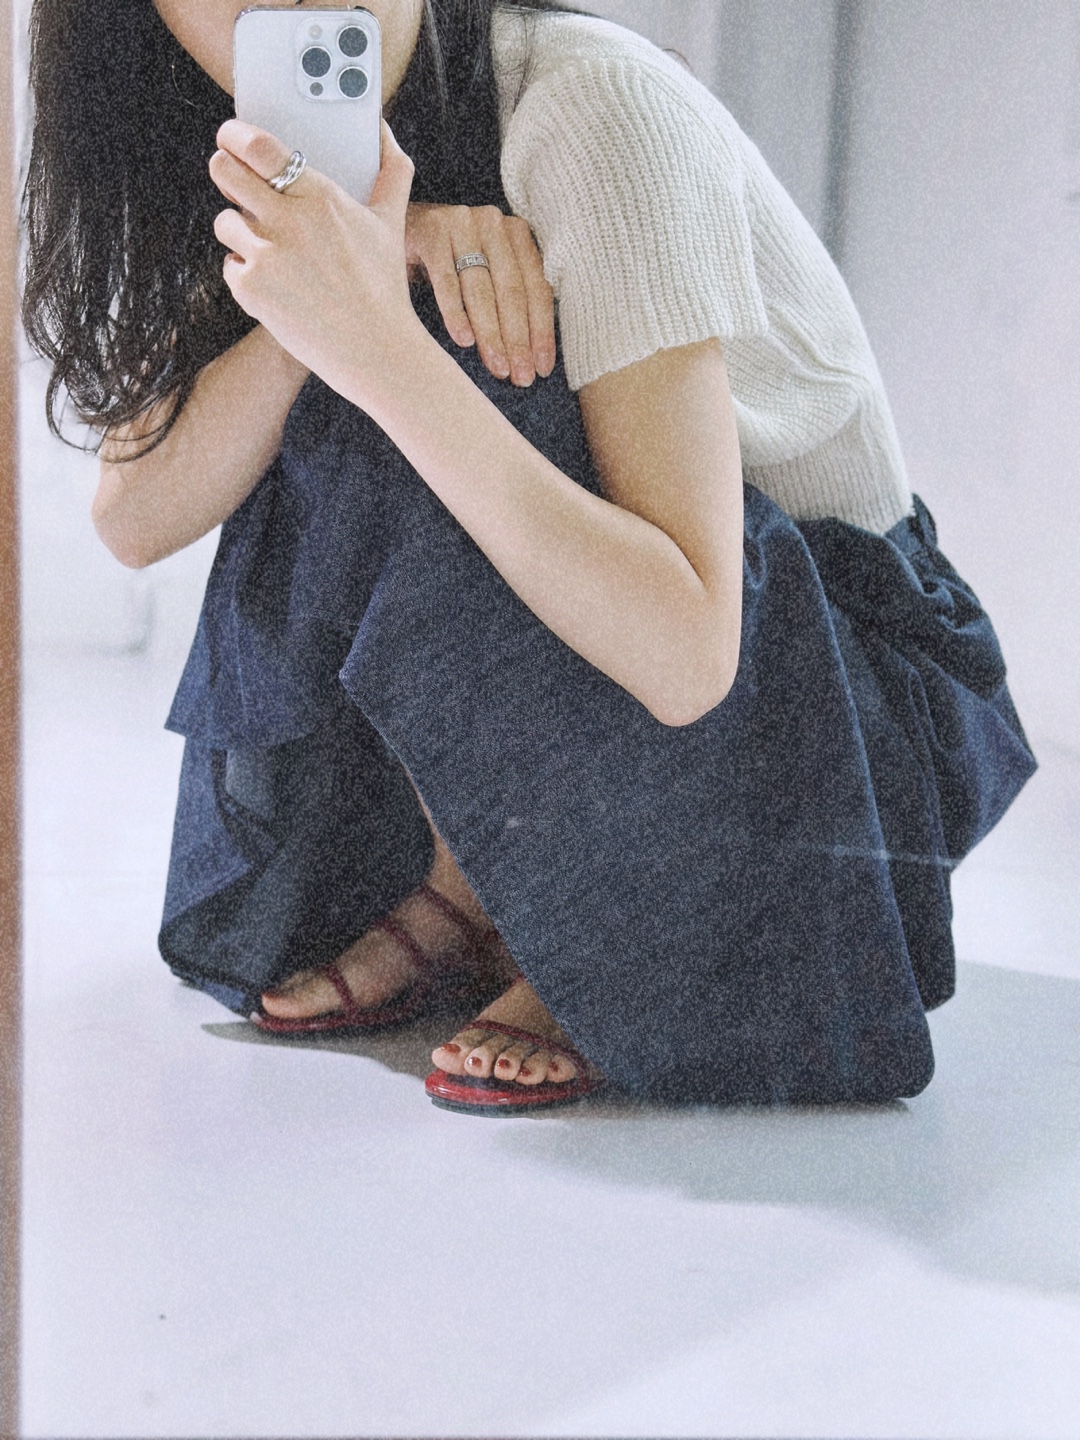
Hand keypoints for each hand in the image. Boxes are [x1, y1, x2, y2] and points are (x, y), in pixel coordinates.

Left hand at [209, 118, 421, 401]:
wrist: (375, 350)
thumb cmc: (383, 287)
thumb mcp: (391, 223)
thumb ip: (391, 171)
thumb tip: (384, 131)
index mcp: (320, 196)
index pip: (257, 146)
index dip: (234, 135)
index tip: (231, 137)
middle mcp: (288, 220)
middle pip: (224, 171)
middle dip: (224, 171)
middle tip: (235, 182)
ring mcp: (266, 255)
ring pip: (224, 221)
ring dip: (240, 231)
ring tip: (273, 252)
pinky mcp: (251, 288)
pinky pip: (230, 265)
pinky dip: (247, 274)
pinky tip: (278, 287)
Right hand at [405, 203, 555, 386]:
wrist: (402, 231)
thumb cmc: (452, 262)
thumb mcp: (488, 274)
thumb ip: (512, 301)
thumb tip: (533, 357)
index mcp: (517, 235)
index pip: (536, 289)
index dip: (541, 332)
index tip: (541, 369)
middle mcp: (494, 224)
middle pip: (511, 291)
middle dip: (517, 340)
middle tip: (520, 376)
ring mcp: (462, 223)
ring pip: (481, 289)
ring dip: (490, 333)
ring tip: (497, 366)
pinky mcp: (432, 231)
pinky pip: (447, 280)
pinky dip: (456, 312)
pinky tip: (464, 340)